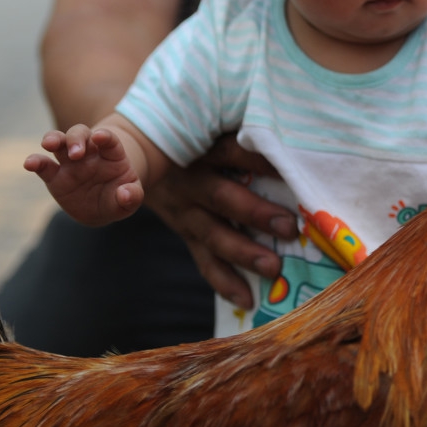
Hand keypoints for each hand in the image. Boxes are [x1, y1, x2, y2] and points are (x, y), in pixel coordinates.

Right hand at [25, 125, 143, 225]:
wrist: (101, 209)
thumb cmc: (119, 198)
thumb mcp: (130, 199)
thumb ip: (132, 196)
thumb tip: (125, 194)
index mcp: (111, 154)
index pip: (108, 139)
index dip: (104, 136)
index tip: (100, 137)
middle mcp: (89, 153)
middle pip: (80, 134)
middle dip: (76, 138)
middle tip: (76, 153)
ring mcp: (70, 162)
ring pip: (59, 141)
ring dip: (53, 139)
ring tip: (49, 145)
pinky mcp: (54, 176)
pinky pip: (43, 165)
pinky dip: (35, 161)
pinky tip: (29, 164)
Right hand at [145, 134, 298, 309]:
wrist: (133, 160)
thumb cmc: (194, 138)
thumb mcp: (208, 127)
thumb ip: (243, 129)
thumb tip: (293, 132)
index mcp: (201, 148)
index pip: (231, 152)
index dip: (259, 161)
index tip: (291, 168)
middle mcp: (190, 180)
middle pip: (222, 198)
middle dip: (256, 214)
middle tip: (289, 227)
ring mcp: (185, 211)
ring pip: (213, 234)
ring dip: (243, 253)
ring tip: (274, 268)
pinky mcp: (186, 233)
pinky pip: (204, 260)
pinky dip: (225, 282)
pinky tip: (247, 300)